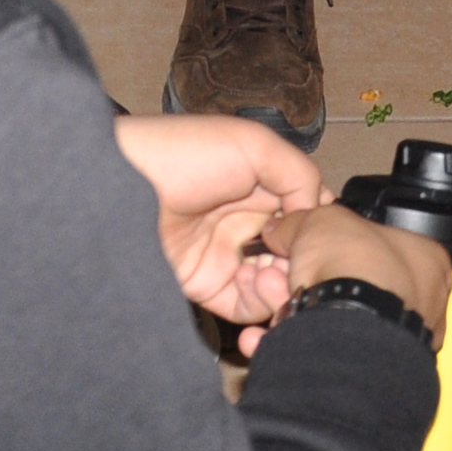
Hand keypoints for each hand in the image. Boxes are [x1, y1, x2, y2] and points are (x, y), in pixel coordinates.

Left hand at [112, 113, 318, 326]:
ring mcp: (228, 255)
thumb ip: (298, 173)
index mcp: (262, 184)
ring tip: (274, 271)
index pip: (308, 212)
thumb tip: (317, 213)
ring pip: (276, 283)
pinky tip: (254, 280)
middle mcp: (248, 221)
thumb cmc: (184, 153)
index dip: (321, 225)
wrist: (124, 186)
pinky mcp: (208, 285)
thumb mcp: (253, 144)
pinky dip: (260, 301)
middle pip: (295, 253)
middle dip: (305, 260)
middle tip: (303, 259)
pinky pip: (247, 306)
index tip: (327, 234)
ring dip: (285, 282)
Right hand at [236, 200, 449, 356]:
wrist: (350, 326)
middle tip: (277, 269)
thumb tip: (280, 228)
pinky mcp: (368, 370)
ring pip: (333, 316)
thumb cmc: (358, 267)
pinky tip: (268, 329)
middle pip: (350, 281)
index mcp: (424, 257)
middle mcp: (420, 301)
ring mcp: (395, 340)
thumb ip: (300, 222)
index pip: (376, 241)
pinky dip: (292, 338)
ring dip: (291, 303)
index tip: (303, 242)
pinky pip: (325, 347)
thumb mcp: (321, 220)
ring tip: (265, 290)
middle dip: (304, 275)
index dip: (331, 240)